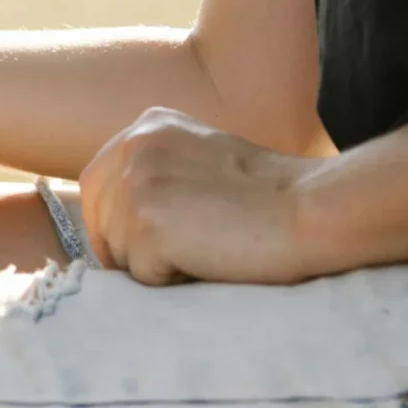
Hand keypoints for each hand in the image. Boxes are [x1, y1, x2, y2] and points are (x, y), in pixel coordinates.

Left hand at [79, 108, 326, 284]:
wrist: (312, 209)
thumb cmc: (272, 196)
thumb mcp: (201, 161)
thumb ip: (158, 175)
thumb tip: (113, 224)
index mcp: (145, 127)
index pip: (95, 185)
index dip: (110, 225)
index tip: (136, 248)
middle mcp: (132, 147)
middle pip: (101, 221)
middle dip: (130, 249)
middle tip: (185, 254)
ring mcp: (136, 183)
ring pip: (119, 252)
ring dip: (155, 266)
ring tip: (207, 250)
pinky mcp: (147, 222)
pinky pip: (141, 275)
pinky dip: (172, 281)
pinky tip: (210, 260)